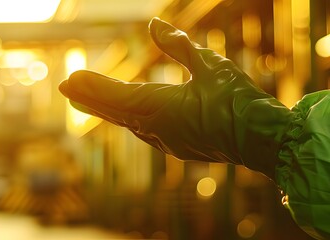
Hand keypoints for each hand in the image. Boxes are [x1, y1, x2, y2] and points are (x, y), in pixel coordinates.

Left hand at [59, 18, 291, 179]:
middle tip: (65, 88)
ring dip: (104, 109)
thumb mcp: (211, 65)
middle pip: (115, 111)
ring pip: (127, 121)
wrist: (263, 140)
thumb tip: (154, 23)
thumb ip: (178, 45)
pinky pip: (142, 129)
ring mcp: (165, 140)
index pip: (118, 95)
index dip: (92, 86)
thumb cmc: (239, 101)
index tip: (69, 79)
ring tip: (84, 99)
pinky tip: (122, 114)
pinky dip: (126, 118)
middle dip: (89, 98)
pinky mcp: (175, 145)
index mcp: (162, 107)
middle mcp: (157, 128)